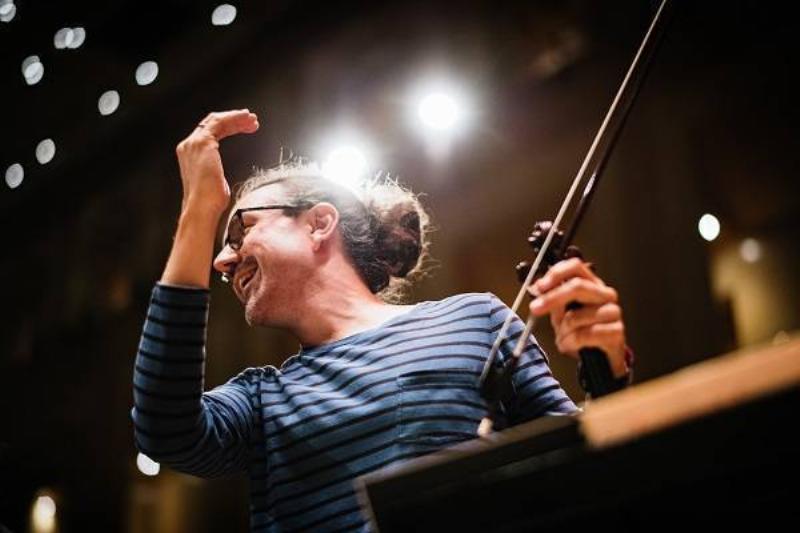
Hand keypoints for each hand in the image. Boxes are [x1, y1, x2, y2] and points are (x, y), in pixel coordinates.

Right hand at [175, 109, 259, 215]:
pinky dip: (234, 118)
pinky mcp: (204, 142)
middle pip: (213, 124)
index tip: (244, 127)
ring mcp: (194, 143)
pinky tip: (246, 120)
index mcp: (190, 155)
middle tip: (250, 121)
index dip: (228, 127)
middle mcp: (189, 146)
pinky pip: (220, 123)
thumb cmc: (209, 203)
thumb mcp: (215, 183)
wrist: (201, 208)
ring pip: (217, 121)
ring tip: (252, 120)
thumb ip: (216, 173)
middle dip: (234, 121)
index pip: (209, 133)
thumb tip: (222, 179)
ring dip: (236, 118)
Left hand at [529, 258, 628, 377]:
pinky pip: (584, 335)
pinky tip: (572, 345)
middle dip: (552, 298)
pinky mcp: (617, 331)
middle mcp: (605, 294)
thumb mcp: (561, 314)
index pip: (576, 267)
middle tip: (535, 308)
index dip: (556, 273)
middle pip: (577, 286)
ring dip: (562, 331)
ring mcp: (613, 312)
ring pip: (576, 317)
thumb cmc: (581, 331)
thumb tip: (538, 287)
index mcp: (591, 284)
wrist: (601, 358)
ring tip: (563, 338)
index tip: (539, 286)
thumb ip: (551, 299)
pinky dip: (571, 343)